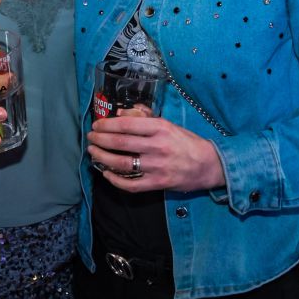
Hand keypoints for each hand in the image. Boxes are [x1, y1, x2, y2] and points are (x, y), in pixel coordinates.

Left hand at [87, 115, 225, 191]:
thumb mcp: (168, 124)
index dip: (107, 125)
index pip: (127, 124)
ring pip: (122, 163)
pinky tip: (106, 173)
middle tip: (90, 138)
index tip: (97, 125)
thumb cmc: (186, 142)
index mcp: (160, 128)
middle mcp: (157, 146)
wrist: (208, 165)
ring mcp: (157, 166)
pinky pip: (131, 184)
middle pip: (120, 143)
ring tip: (93, 153)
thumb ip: (145, 118)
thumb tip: (121, 113)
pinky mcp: (158, 183)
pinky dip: (115, 180)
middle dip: (100, 140)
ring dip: (103, 157)